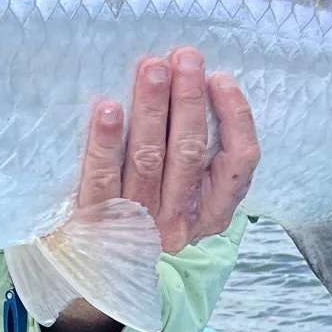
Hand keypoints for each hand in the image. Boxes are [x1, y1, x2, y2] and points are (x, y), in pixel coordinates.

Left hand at [43, 47, 259, 331]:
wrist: (94, 274)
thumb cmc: (144, 216)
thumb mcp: (184, 197)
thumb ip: (197, 155)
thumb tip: (197, 86)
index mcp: (209, 214)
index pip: (238, 165)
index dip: (235, 119)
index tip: (221, 79)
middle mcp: (178, 222)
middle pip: (190, 153)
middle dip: (188, 99)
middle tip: (184, 56)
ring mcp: (137, 225)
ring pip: (149, 160)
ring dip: (152, 108)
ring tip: (151, 67)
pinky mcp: (94, 223)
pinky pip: (102, 177)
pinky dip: (105, 141)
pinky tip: (107, 107)